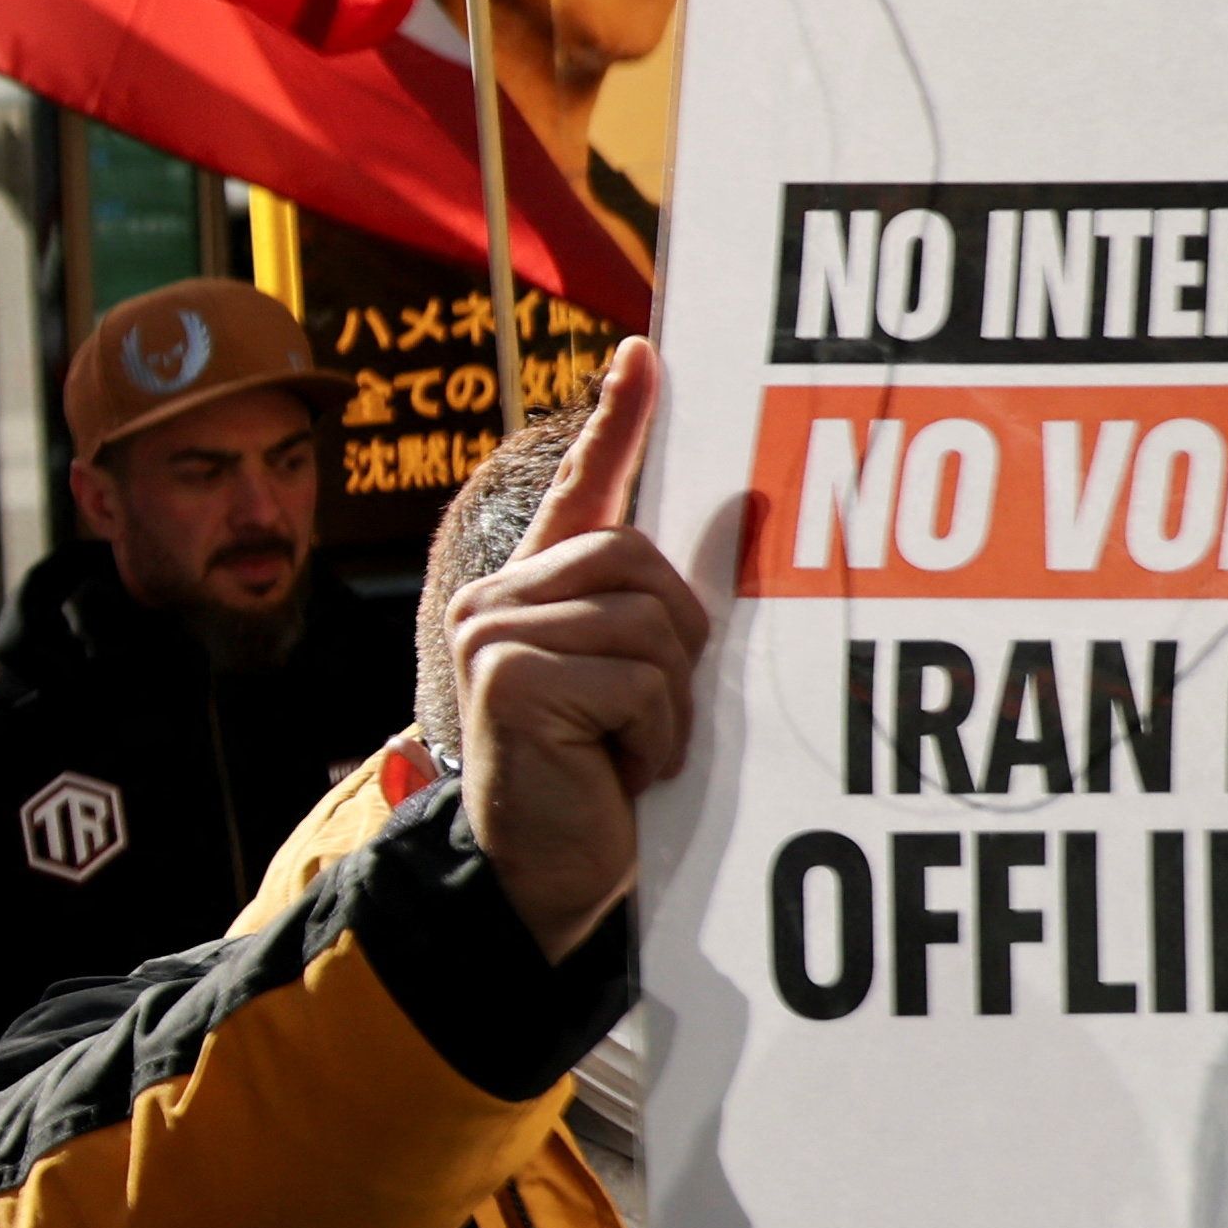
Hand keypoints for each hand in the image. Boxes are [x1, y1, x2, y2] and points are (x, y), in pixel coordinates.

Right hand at [450, 337, 705, 961]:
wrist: (539, 874)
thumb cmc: (595, 777)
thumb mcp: (632, 682)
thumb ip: (653, 611)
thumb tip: (734, 518)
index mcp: (531, 588)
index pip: (583, 488)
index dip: (618, 419)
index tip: (647, 354)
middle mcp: (496, 597)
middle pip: (639, 560)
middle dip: (676, 643)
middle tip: (649, 714)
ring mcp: (493, 633)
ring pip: (646, 623)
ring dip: (668, 702)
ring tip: (631, 748)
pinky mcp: (508, 680)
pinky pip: (635, 681)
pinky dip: (652, 738)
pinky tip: (618, 771)